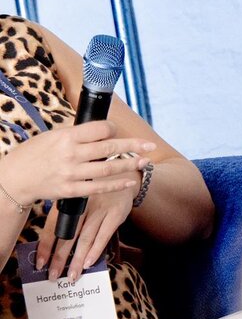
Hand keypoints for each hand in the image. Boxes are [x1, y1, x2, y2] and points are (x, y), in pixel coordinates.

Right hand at [0, 120, 150, 206]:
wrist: (13, 179)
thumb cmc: (34, 153)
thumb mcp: (52, 135)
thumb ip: (76, 133)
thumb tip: (102, 128)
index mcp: (66, 137)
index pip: (100, 130)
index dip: (112, 129)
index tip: (116, 130)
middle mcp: (71, 155)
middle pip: (109, 149)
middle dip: (133, 146)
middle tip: (150, 145)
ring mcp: (71, 174)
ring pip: (108, 169)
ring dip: (130, 165)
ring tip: (145, 162)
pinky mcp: (70, 190)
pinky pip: (98, 188)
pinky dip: (116, 185)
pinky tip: (129, 181)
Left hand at [38, 185, 137, 280]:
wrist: (121, 175)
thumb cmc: (94, 192)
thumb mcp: (78, 200)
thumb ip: (66, 217)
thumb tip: (52, 245)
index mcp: (68, 203)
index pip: (52, 228)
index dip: (45, 247)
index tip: (39, 264)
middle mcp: (82, 206)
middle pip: (68, 236)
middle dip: (59, 258)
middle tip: (53, 276)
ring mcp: (100, 210)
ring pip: (85, 238)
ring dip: (77, 259)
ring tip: (72, 276)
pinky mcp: (116, 214)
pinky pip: (104, 235)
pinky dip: (96, 250)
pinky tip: (89, 262)